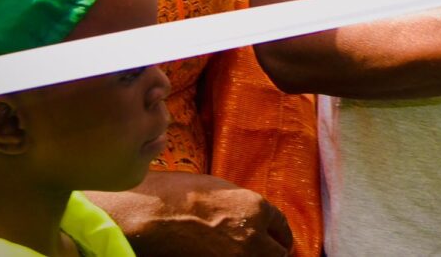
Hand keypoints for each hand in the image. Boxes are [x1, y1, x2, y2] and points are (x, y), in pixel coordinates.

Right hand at [86, 173, 293, 256]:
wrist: (158, 215)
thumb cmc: (183, 194)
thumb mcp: (221, 190)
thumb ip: (243, 205)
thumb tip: (250, 217)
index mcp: (257, 207)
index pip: (281, 226)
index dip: (281, 234)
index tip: (280, 239)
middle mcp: (254, 234)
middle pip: (278, 253)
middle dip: (274, 251)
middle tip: (269, 251)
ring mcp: (239, 256)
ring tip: (248, 254)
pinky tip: (227, 256)